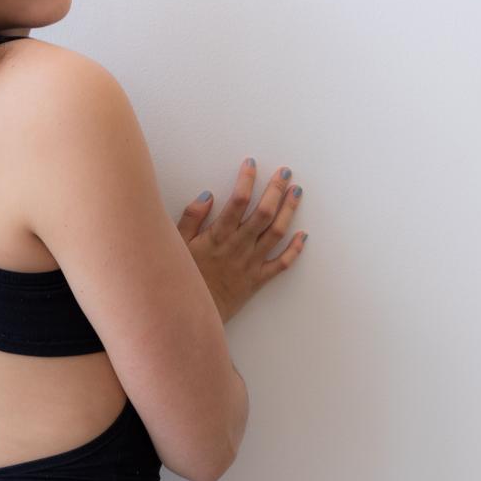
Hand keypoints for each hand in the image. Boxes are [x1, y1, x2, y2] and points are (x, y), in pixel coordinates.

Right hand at [175, 158, 307, 322]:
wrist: (191, 316)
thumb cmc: (183, 279)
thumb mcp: (177, 246)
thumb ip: (191, 218)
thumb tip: (207, 195)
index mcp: (218, 237)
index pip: (237, 202)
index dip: (246, 181)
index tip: (251, 164)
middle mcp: (238, 247)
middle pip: (263, 213)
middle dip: (276, 189)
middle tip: (285, 172)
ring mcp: (250, 264)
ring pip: (276, 233)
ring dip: (288, 210)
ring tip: (296, 192)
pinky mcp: (257, 280)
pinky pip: (282, 264)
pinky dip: (295, 249)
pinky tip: (303, 235)